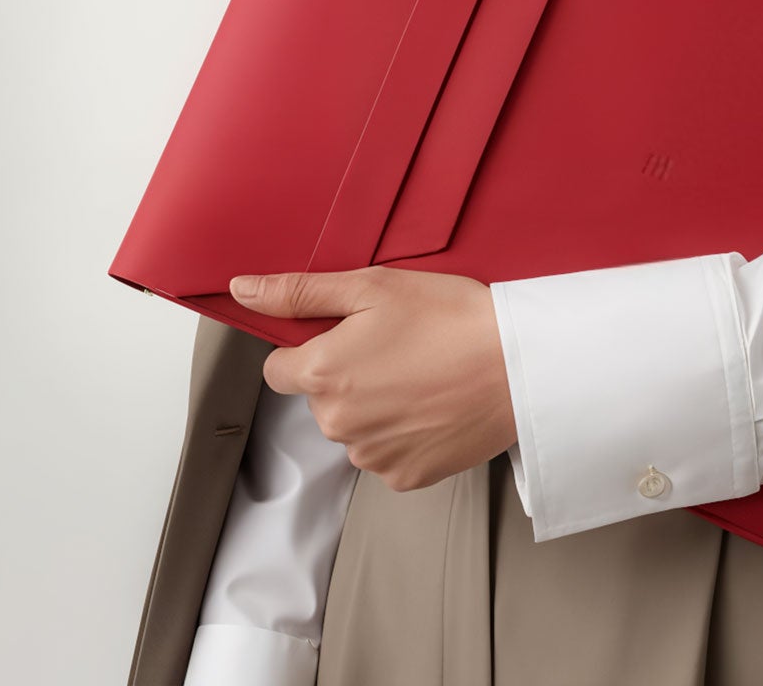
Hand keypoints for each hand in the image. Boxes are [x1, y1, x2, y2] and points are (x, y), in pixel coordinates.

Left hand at [234, 267, 519, 492]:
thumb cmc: (451, 317)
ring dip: (375, 408)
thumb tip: (242, 290)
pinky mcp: (405, 476)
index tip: (347, 337)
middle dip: (347, 378)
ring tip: (423, 376)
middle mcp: (338, 423)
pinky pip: (387, 454)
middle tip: (398, 349)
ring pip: (354, 429)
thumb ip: (299, 292)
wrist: (519, 365)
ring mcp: (371, 455)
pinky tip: (433, 406)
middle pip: (320, 400)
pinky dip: (404, 434)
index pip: (278, 370)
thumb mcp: (372, 286)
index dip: (309, 349)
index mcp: (323, 373)